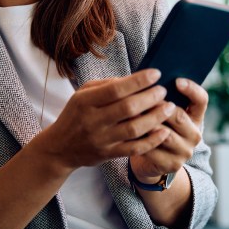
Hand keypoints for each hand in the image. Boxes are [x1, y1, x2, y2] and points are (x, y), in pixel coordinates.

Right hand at [36, 69, 175, 171]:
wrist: (59, 148)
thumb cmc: (75, 115)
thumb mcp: (82, 95)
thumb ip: (105, 85)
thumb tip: (133, 79)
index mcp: (85, 102)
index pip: (115, 89)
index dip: (138, 81)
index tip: (156, 74)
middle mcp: (93, 120)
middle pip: (127, 108)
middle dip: (150, 98)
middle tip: (164, 91)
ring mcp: (101, 139)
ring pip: (134, 129)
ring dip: (155, 117)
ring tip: (169, 108)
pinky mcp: (108, 154)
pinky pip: (134, 148)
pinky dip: (151, 141)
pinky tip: (164, 131)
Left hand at [129, 78, 207, 182]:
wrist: (153, 162)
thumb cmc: (156, 128)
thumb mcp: (164, 113)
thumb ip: (162, 98)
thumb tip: (149, 77)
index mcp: (196, 117)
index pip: (201, 100)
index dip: (192, 89)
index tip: (177, 80)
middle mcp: (195, 134)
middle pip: (180, 116)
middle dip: (159, 106)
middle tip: (142, 96)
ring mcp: (185, 151)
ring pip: (165, 134)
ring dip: (147, 123)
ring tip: (131, 113)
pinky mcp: (172, 164)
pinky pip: (154, 149)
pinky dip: (139, 140)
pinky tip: (127, 132)